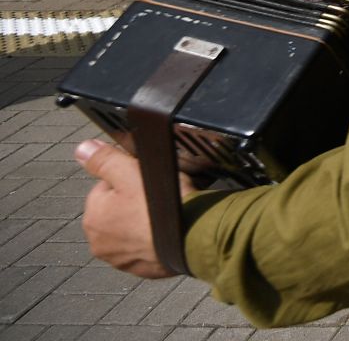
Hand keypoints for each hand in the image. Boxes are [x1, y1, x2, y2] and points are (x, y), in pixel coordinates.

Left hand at [76, 138, 183, 278]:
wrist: (194, 237)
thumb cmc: (163, 205)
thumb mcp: (132, 171)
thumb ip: (105, 160)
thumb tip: (82, 150)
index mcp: (93, 217)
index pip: (105, 188)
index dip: (128, 178)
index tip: (146, 179)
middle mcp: (100, 243)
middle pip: (117, 211)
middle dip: (134, 203)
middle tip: (159, 196)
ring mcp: (121, 260)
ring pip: (131, 231)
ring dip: (144, 223)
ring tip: (167, 214)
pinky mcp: (142, 270)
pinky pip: (146, 248)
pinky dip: (155, 239)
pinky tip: (169, 230)